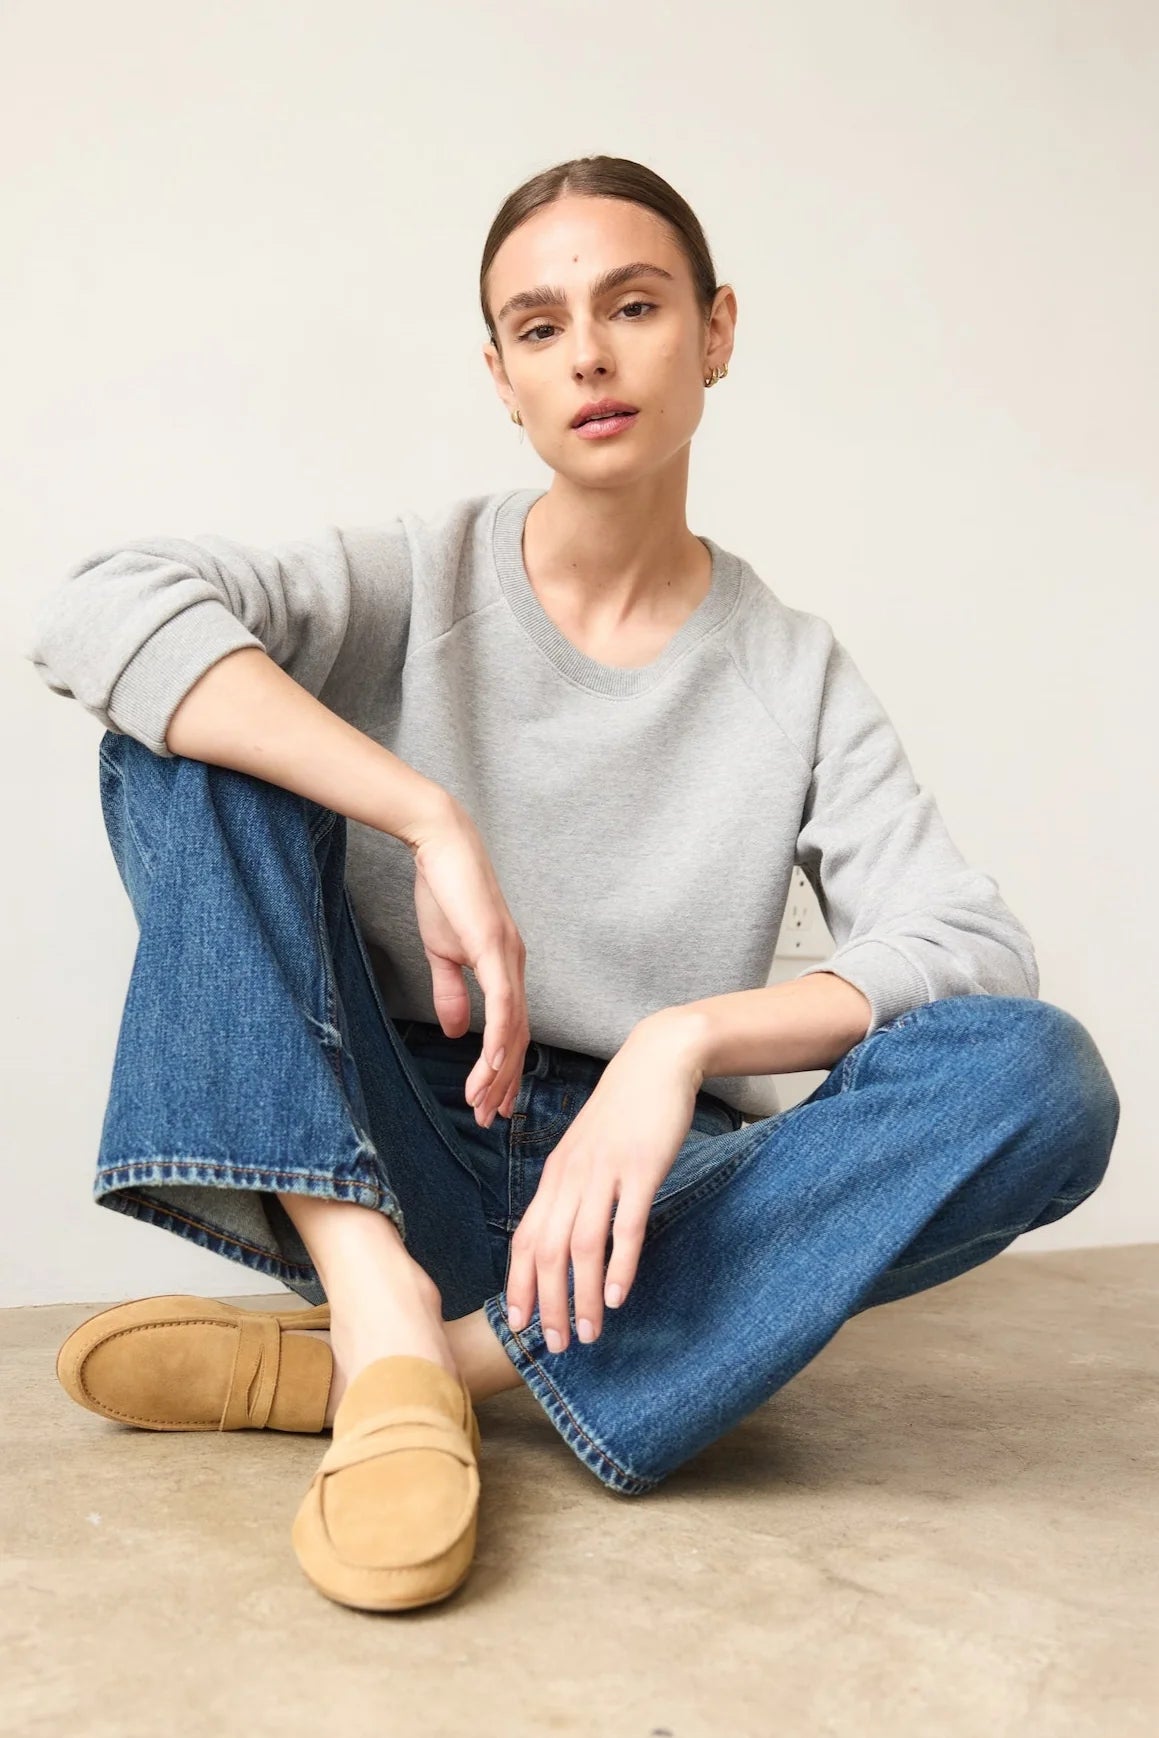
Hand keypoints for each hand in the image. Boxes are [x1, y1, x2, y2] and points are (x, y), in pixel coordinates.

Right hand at [406, 796, 530, 1127]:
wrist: (441, 847)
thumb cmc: (443, 893)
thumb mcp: (443, 953)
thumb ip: (451, 993)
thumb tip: (454, 1032)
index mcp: (506, 969)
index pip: (511, 1031)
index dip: (503, 1070)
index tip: (493, 1103)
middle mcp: (516, 967)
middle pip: (518, 1038)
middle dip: (504, 1083)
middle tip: (491, 1119)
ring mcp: (509, 957)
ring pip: (512, 1028)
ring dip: (498, 1070)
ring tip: (483, 1103)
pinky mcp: (494, 947)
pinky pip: (502, 1002)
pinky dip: (499, 1036)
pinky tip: (492, 1064)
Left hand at [503, 1013, 704, 1350]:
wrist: (656, 1061)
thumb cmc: (623, 1112)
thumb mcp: (587, 1151)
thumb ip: (575, 1191)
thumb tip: (565, 1240)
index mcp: (555, 1175)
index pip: (524, 1238)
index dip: (518, 1284)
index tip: (518, 1325)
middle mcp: (571, 1176)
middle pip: (546, 1250)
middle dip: (546, 1304)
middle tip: (556, 1346)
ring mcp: (605, 1172)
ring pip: (581, 1245)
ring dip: (580, 1296)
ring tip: (588, 1334)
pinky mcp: (640, 1168)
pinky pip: (624, 1225)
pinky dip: (618, 1265)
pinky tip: (616, 1296)